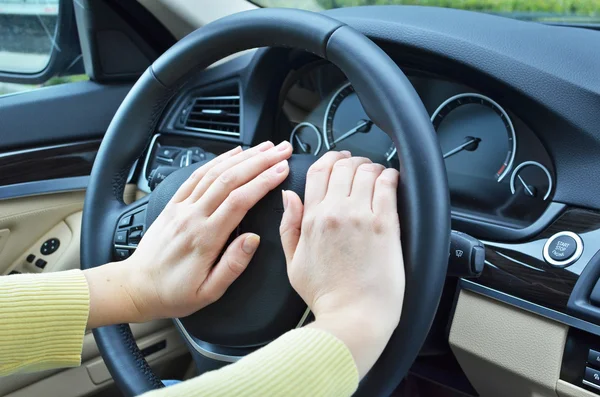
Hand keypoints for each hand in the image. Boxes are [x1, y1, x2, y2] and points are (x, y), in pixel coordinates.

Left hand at [85, 141, 292, 327]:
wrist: (136, 287)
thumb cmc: (173, 293)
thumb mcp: (208, 292)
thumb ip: (233, 265)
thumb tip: (254, 240)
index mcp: (205, 238)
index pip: (239, 200)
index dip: (263, 181)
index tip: (282, 170)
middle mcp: (193, 217)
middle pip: (230, 179)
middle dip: (260, 161)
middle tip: (282, 151)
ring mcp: (182, 207)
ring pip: (215, 172)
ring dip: (243, 156)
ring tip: (265, 147)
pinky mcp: (174, 204)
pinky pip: (197, 175)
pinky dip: (217, 160)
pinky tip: (234, 153)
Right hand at [279, 152, 403, 377]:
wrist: (353, 316)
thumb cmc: (326, 295)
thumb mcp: (293, 262)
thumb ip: (289, 226)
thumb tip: (288, 196)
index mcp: (312, 219)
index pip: (318, 172)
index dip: (330, 159)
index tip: (338, 159)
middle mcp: (335, 212)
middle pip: (343, 167)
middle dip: (352, 161)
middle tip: (359, 166)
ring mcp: (361, 216)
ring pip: (366, 171)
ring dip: (372, 167)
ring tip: (377, 174)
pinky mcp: (385, 225)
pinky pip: (387, 186)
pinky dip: (389, 176)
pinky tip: (390, 179)